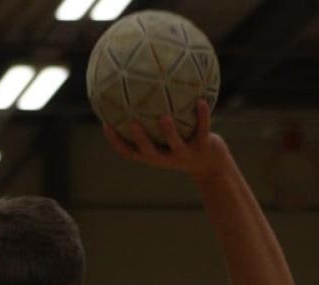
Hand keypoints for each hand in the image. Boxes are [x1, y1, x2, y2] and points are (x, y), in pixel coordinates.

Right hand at [103, 100, 227, 181]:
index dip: (117, 142)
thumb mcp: (166, 133)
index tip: (106, 124)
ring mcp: (186, 155)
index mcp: (154, 155)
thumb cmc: (183, 142)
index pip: (130, 152)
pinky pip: (202, 130)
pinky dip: (202, 116)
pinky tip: (201, 101)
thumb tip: (136, 86)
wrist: (212, 164)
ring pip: (176, 145)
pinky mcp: (204, 148)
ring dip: (170, 133)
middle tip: (131, 124)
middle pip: (150, 153)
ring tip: (164, 118)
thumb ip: (151, 117)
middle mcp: (167, 158)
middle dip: (140, 140)